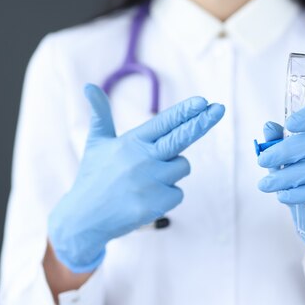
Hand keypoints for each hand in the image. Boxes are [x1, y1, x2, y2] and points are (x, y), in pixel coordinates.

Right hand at [48, 84, 224, 272]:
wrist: (84, 219)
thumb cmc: (94, 177)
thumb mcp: (97, 143)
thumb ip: (101, 114)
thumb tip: (89, 86)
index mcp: (131, 142)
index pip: (164, 122)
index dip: (185, 111)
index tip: (203, 101)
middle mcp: (142, 159)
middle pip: (181, 138)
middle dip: (202, 123)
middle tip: (219, 109)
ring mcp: (149, 181)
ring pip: (182, 167)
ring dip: (172, 172)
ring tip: (145, 180)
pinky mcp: (155, 204)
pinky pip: (178, 193)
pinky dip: (167, 195)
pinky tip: (145, 198)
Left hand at [257, 106, 304, 261]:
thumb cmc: (304, 186)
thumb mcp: (285, 166)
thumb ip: (276, 147)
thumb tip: (269, 126)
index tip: (289, 124)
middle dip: (286, 150)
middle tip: (262, 161)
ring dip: (288, 176)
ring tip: (266, 185)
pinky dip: (301, 193)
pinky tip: (283, 196)